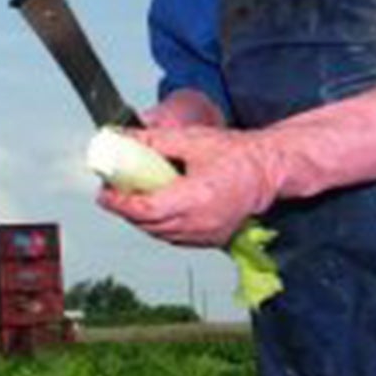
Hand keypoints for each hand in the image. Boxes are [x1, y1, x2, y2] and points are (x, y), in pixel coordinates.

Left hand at [98, 85, 375, 247]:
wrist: (270, 170)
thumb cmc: (238, 153)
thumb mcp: (191, 141)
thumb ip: (153, 141)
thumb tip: (121, 137)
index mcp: (194, 199)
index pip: (145, 210)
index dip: (120, 203)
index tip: (104, 193)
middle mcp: (199, 223)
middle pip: (148, 224)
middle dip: (127, 209)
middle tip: (113, 191)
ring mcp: (206, 235)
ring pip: (160, 234)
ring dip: (142, 219)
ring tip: (130, 198)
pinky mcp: (212, 239)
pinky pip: (176, 237)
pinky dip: (161, 225)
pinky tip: (156, 209)